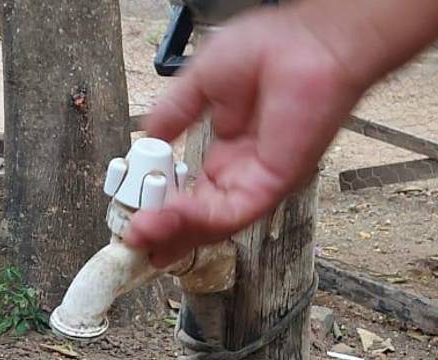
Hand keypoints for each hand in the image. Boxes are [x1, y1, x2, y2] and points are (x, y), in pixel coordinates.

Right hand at [125, 5, 365, 267]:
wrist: (307, 43)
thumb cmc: (271, 49)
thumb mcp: (200, 82)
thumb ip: (173, 114)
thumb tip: (147, 135)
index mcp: (226, 152)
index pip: (188, 194)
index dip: (160, 208)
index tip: (132, 214)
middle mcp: (240, 172)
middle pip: (196, 219)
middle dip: (162, 232)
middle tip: (130, 239)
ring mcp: (255, 181)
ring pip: (209, 223)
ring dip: (172, 231)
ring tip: (139, 233)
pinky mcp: (271, 185)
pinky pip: (229, 213)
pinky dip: (195, 220)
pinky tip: (166, 217)